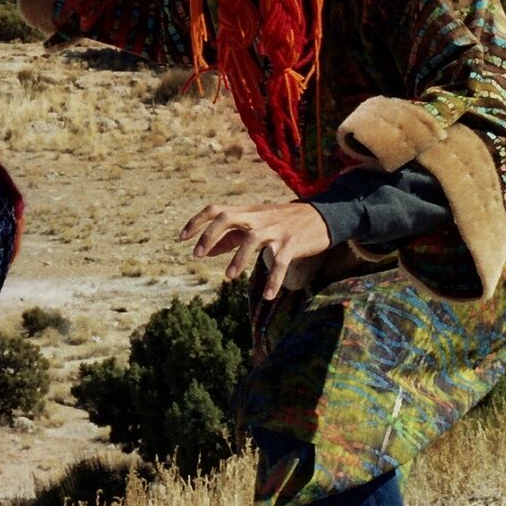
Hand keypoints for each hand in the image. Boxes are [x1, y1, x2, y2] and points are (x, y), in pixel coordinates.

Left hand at [179, 201, 331, 299]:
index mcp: (248, 212)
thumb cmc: (284, 221)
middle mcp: (259, 217)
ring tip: (229, 277)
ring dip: (239, 258)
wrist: (324, 216)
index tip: (181, 238)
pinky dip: (274, 279)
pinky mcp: (294, 243)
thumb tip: (206, 249)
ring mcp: (276, 230)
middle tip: (198, 255)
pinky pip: (281, 262)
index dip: (196, 222)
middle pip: (228, 217)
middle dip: (210, 235)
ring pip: (253, 239)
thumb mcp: (257, 223)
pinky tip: (269, 296)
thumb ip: (231, 235)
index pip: (215, 209)